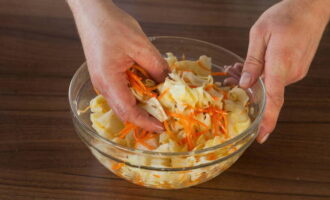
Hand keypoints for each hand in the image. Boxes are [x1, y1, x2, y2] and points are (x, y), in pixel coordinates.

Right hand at [68, 0, 168, 131]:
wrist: (92, 12)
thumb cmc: (112, 25)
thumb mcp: (141, 46)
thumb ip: (157, 67)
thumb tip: (169, 84)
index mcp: (109, 81)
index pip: (128, 111)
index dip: (145, 122)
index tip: (161, 126)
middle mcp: (102, 86)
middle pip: (124, 111)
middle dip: (144, 118)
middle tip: (163, 120)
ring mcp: (102, 82)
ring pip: (122, 103)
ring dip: (140, 108)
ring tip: (159, 108)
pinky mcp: (105, 76)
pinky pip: (121, 93)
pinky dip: (136, 97)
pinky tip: (148, 92)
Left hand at [239, 0, 329, 142]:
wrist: (311, 7)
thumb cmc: (286, 15)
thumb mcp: (260, 33)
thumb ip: (252, 61)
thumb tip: (245, 84)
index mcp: (281, 64)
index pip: (274, 100)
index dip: (267, 121)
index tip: (260, 136)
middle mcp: (291, 73)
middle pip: (266, 94)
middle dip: (246, 94)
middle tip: (229, 80)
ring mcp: (295, 72)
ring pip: (270, 87)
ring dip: (252, 83)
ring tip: (236, 69)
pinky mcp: (295, 69)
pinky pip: (276, 80)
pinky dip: (261, 77)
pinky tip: (251, 67)